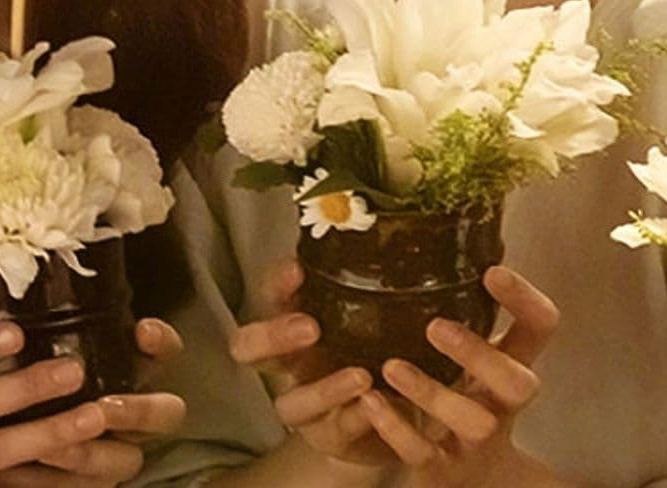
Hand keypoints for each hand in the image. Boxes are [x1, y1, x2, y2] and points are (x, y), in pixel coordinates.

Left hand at [0, 318, 188, 486]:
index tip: (142, 330)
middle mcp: (131, 415)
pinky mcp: (87, 484)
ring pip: (124, 460)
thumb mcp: (22, 354)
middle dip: (137, 411)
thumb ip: (36, 335)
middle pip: (165, 415)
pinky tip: (13, 471)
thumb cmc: (3, 385)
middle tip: (101, 407)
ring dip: (89, 453)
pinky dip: (49, 481)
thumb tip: (17, 299)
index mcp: (126, 373)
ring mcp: (113, 454)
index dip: (162, 345)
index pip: (165, 354)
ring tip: (50, 446)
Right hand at [228, 260, 383, 464]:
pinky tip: (375, 406)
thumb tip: (414, 227)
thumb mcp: (385, 309)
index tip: (297, 269)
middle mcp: (289, 363)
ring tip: (361, 376)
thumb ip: (385, 280)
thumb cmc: (383, 346)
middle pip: (252, 349)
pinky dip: (354, 419)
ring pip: (291, 402)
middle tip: (309, 327)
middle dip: (273, 336)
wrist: (400, 411)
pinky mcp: (330, 438)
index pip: (271, 297)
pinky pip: (335, 432)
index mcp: (296, 322)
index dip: (276, 284)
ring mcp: (306, 405)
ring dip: (323, 389)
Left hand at [358, 266, 567, 486]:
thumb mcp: (476, 359)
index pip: (541, 328)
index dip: (526, 300)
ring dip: (431, 392)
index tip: (491, 271)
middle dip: (480, 354)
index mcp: (514, 364)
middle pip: (518, 383)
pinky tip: (370, 401)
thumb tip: (440, 238)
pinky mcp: (443, 469)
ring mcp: (476, 441)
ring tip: (390, 366)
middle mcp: (503, 404)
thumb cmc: (466, 400)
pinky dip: (395, 428)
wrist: (472, 480)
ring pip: (473, 422)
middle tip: (436, 325)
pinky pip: (423, 453)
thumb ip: (467, 313)